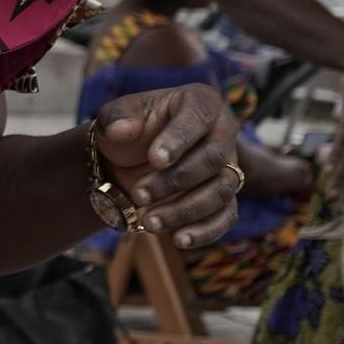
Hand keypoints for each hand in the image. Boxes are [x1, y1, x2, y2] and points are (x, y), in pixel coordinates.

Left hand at [94, 83, 240, 248]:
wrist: (128, 161)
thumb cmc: (128, 132)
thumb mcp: (116, 117)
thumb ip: (117, 118)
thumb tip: (120, 130)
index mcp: (200, 103)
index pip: (196, 119)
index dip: (178, 139)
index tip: (155, 159)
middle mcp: (222, 133)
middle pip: (212, 159)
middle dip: (175, 181)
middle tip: (138, 194)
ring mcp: (227, 167)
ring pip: (220, 191)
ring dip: (185, 210)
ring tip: (149, 222)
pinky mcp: (225, 198)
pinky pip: (226, 216)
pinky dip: (205, 231)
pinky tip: (179, 240)